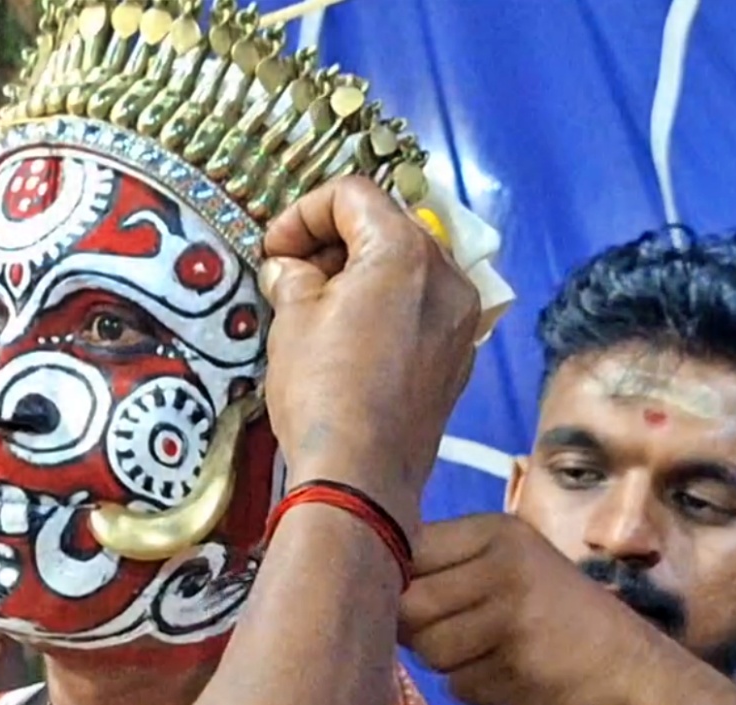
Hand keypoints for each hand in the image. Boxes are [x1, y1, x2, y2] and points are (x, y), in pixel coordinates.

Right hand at [259, 176, 479, 530]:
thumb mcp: (292, 321)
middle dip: (333, 242)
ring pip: (407, 266)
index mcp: (404, 252)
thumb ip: (294, 277)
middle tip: (291, 275)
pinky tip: (350, 340)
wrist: (362, 477)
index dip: (303, 214)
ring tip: (318, 308)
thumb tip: (290, 270)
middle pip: (386, 226)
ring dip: (360, 273)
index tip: (275, 250)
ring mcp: (460, 318)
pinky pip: (421, 307)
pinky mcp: (459, 355)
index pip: (353, 195)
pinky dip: (386, 306)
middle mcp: (446, 276)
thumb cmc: (324, 394)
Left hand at [400, 514, 667, 704]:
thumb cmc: (548, 614)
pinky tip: (511, 674)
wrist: (629, 667)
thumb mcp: (504, 568)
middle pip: (408, 605)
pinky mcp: (521, 666)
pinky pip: (458, 686)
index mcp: (493, 532)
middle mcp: (503, 565)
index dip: (393, 581)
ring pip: (428, 650)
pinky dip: (475, 690)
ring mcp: (514, 616)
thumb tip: (360, 584)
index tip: (410, 599)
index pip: (405, 548)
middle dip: (416, 631)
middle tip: (452, 634)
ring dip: (449, 663)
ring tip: (488, 652)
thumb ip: (442, 569)